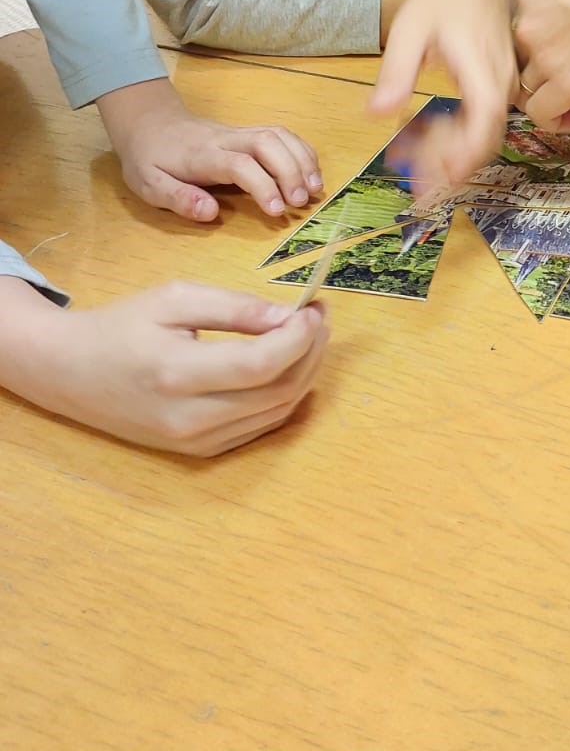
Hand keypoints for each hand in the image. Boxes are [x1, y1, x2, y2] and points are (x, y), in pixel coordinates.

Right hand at [0, 277, 327, 455]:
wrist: (68, 372)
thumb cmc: (121, 326)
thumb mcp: (174, 298)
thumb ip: (234, 307)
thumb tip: (288, 316)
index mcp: (177, 374)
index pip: (261, 364)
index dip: (299, 337)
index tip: (313, 307)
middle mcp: (189, 418)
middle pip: (278, 392)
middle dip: (311, 352)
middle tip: (319, 317)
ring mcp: (195, 442)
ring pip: (276, 413)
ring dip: (304, 374)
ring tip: (309, 336)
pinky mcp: (199, 452)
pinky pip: (260, 427)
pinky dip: (284, 396)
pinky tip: (287, 365)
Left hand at [97, 79, 322, 221]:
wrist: (150, 123)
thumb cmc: (150, 159)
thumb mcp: (149, 185)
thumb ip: (179, 199)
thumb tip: (210, 211)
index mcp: (202, 156)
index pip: (240, 164)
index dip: (263, 185)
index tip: (276, 211)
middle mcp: (226, 139)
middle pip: (268, 143)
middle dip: (291, 170)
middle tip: (302, 202)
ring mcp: (239, 132)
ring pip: (278, 134)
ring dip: (302, 159)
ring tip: (315, 189)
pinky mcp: (248, 132)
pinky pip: (281, 134)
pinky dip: (301, 150)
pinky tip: (310, 172)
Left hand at [371, 0, 551, 189]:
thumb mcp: (411, 27)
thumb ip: (396, 71)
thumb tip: (376, 115)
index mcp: (484, 71)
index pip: (484, 122)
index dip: (466, 153)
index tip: (440, 177)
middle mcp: (502, 86)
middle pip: (484, 140)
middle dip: (449, 166)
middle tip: (411, 182)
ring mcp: (505, 89)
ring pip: (483, 136)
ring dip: (449, 153)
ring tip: (408, 159)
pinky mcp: (499, 90)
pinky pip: (481, 123)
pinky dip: (456, 138)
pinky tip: (425, 135)